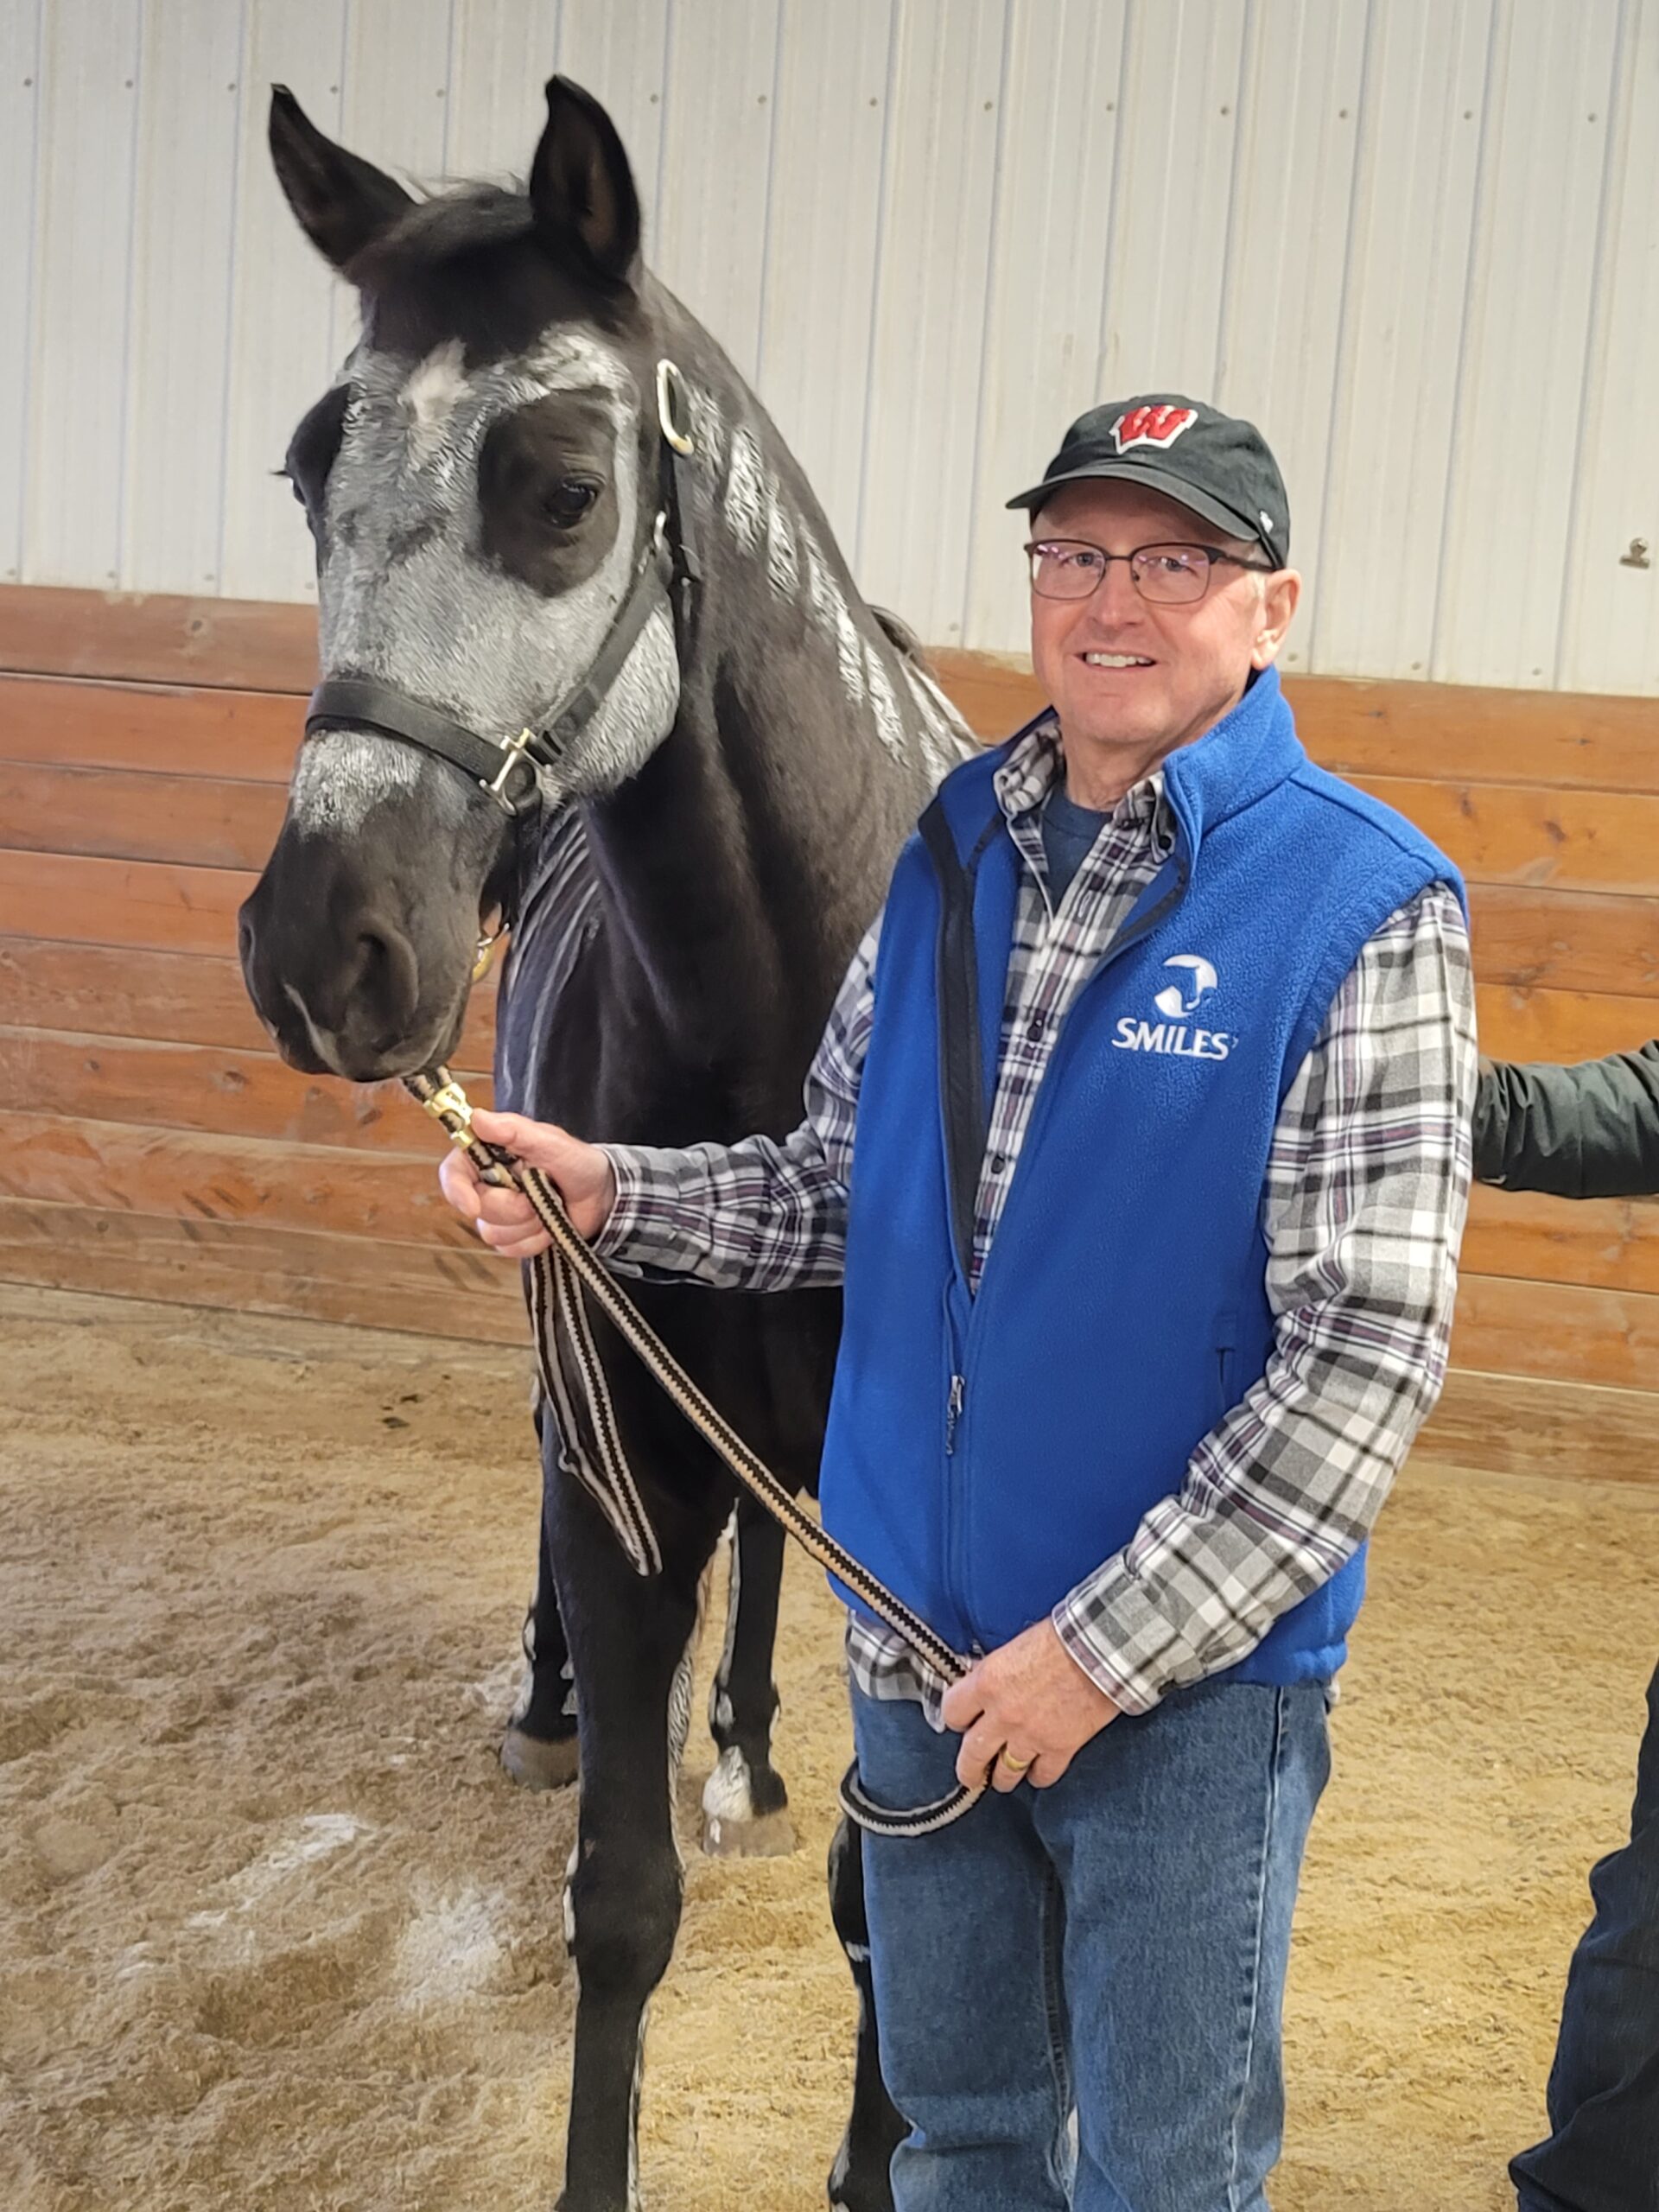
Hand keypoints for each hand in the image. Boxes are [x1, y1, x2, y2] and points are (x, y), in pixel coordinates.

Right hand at [437, 1108, 617, 1256]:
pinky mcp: (511, 1237)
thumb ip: (515, 1131)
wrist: (601, 1195)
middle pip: (478, 1208)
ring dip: (529, 1224)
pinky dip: (535, 1240)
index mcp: (488, 1156)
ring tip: (549, 1205)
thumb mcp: (551, 1142)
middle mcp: (487, 1185)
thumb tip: (477, 1118)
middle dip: (514, 1207)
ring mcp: (497, 1214)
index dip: (457, 1191)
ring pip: (493, 1233)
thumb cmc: (577, 1162)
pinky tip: (550, 1224)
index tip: (472, 1206)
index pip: (454, 1173)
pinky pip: (511, 1249)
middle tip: (541, 1191)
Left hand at [940, 1619, 1120, 1790]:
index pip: (952, 1712)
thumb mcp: (1013, 1647)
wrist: (1098, 1649)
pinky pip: (1043, 1775)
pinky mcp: (1059, 1748)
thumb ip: (996, 1673)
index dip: (956, 1719)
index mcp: (986, 1683)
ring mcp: (1030, 1736)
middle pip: (972, 1754)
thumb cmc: (1060, 1638)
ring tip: (1003, 1780)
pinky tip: (1037, 1774)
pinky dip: (1039, 1777)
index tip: (961, 1723)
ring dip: (1003, 1778)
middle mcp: (1002, 1715)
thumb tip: (988, 1683)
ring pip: (1006, 1773)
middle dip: (969, 1768)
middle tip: (970, 1774)